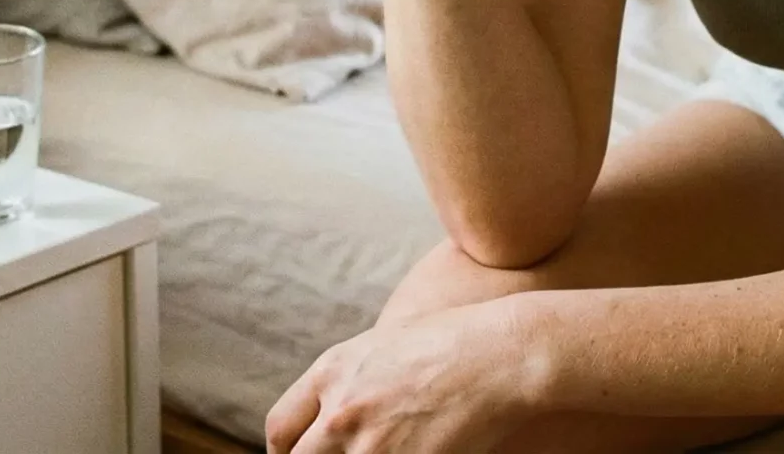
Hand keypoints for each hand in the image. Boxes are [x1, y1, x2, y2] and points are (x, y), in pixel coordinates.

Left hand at [265, 300, 542, 453]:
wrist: (502, 354)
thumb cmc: (453, 341)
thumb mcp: (384, 345)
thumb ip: (348, 379)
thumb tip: (332, 411)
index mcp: (331, 373)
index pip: (281, 430)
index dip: (288, 451)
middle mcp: (342, 411)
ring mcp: (372, 445)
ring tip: (388, 450)